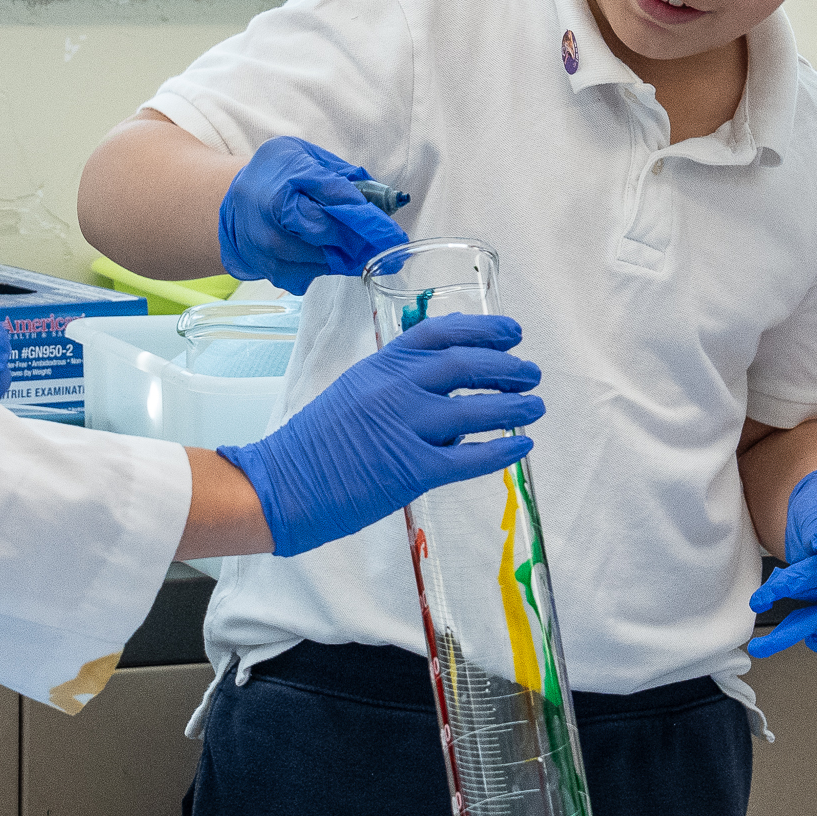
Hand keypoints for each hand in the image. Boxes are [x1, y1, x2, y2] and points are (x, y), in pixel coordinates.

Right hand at [216, 313, 539, 555]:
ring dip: (513, 406)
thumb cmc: (316, 445)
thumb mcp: (354, 393)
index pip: (440, 333)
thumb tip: (447, 392)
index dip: (482, 330)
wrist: (281, 485)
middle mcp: (394, 389)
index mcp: (380, 366)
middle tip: (531, 372)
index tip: (511, 332)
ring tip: (535, 406)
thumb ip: (396, 384)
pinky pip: (468, 459)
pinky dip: (501, 451)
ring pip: (475, 410)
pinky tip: (521, 446)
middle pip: (465, 366)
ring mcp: (403, 428)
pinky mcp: (410, 470)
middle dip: (506, 366)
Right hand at [217, 137, 407, 293]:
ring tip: (358, 245)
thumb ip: (345, 176)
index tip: (392, 230)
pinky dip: (326, 265)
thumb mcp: (306, 157)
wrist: (232, 202)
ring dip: (347, 254)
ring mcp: (269, 249)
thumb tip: (391, 198)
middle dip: (362, 238)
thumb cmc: (276, 174)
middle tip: (386, 241)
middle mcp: (271, 216)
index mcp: (284, 177)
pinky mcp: (271, 271)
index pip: (335, 198)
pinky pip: (312, 275)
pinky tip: (327, 252)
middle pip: (330, 234)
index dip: (367, 216)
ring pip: (325, 259)